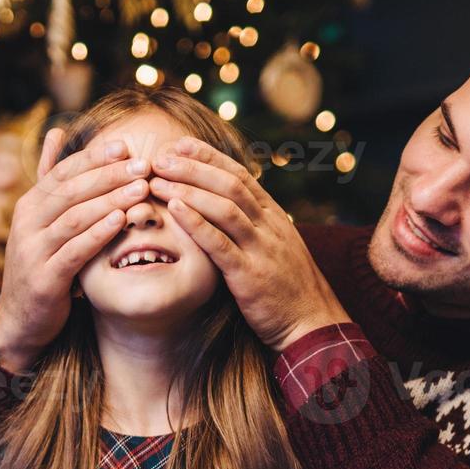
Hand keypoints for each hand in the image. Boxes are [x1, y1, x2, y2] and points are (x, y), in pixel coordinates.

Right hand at [0, 129, 154, 371]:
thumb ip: (50, 179)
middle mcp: (26, 223)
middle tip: (143, 164)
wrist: (23, 318)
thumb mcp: (42, 220)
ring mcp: (32, 250)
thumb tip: (55, 132)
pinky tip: (121, 221)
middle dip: (109, 175)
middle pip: (71, 191)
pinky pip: (74, 251)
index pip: (62, 172)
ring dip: (109, 201)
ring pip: (74, 217)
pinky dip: (98, 234)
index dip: (94, 158)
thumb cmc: (42, 264)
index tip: (125, 146)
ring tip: (141, 189)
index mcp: (29, 205)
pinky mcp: (44, 278)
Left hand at [149, 138, 352, 352]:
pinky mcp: (250, 276)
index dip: (208, 157)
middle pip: (230, 184)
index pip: (239, 174)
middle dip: (193, 167)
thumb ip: (254, 225)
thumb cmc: (287, 288)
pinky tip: (174, 210)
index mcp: (274, 216)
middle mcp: (269, 226)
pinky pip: (221, 244)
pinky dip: (196, 224)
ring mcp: (261, 249)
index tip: (179, 145)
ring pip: (225, 208)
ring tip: (158, 181)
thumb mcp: (276, 247)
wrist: (312, 323)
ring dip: (188, 190)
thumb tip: (227, 206)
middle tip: (159, 157)